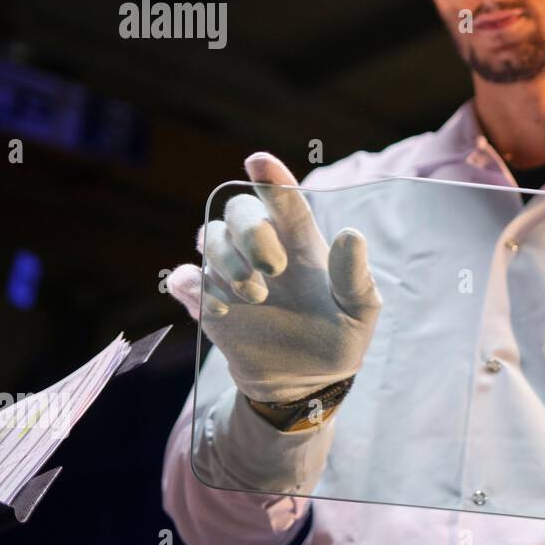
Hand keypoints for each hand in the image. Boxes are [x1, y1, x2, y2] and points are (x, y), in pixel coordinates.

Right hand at [166, 152, 383, 402]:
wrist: (306, 382)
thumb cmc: (339, 337)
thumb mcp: (360, 312)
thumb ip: (356, 277)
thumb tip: (351, 235)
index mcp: (302, 243)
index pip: (284, 201)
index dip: (272, 180)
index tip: (259, 161)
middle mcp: (263, 249)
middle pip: (238, 210)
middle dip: (250, 231)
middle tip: (273, 268)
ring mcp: (232, 273)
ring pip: (208, 237)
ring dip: (227, 261)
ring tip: (256, 295)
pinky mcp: (208, 301)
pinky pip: (184, 278)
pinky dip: (194, 286)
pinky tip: (222, 308)